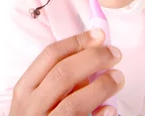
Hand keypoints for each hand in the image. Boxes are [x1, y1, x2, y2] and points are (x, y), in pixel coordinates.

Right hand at [9, 28, 123, 115]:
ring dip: (101, 86)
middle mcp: (31, 107)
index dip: (78, 41)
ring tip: (118, 78)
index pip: (51, 55)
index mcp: (26, 89)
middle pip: (63, 74)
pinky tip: (110, 109)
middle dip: (93, 59)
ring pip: (74, 103)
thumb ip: (59, 78)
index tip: (99, 35)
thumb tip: (95, 55)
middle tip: (115, 54)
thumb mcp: (38, 97)